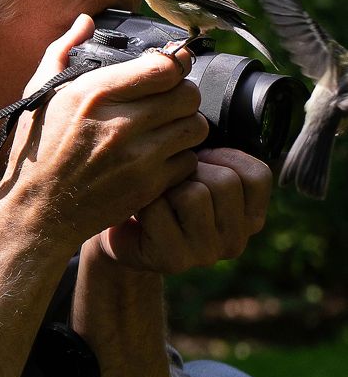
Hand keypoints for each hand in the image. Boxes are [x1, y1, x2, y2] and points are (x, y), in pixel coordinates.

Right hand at [0, 15, 208, 247]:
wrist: (37, 211)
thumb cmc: (36, 150)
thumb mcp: (39, 94)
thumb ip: (63, 50)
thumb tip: (85, 21)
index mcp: (94, 92)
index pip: (164, 66)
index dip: (173, 63)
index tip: (168, 66)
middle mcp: (120, 122)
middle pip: (188, 94)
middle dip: (182, 92)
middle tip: (168, 98)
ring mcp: (138, 158)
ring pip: (195, 127)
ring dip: (185, 124)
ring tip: (167, 126)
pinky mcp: (148, 186)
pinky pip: (189, 161)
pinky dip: (181, 157)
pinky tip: (161, 155)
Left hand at [96, 147, 271, 272]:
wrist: (120, 229)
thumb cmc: (162, 189)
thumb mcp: (197, 168)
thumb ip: (216, 154)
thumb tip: (206, 116)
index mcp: (249, 216)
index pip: (257, 175)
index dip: (223, 156)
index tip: (201, 160)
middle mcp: (236, 240)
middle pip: (225, 181)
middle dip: (190, 168)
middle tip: (173, 180)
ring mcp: (207, 254)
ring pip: (195, 195)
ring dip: (168, 185)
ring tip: (160, 194)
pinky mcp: (175, 260)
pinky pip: (161, 210)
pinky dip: (145, 201)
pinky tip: (142, 211)